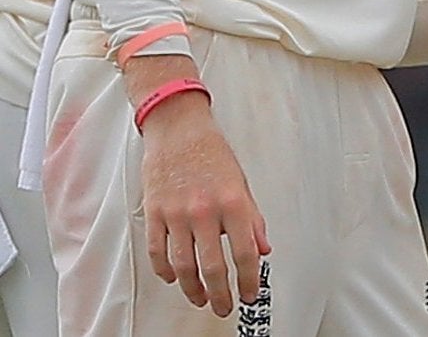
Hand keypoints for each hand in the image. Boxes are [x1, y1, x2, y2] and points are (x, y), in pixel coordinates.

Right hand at [126, 59, 269, 316]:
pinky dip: (166, 271)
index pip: (245, 253)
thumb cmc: (212, 152)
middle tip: (224, 308)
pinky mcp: (155, 213)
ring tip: (201, 298)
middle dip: (221, 294)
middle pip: (213, 267)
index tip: (250, 294)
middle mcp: (205, 211)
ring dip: (193, 289)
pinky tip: (174, 278)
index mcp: (233, 202)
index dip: (249, 280)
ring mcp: (177, 214)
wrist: (178, 129)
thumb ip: (252, 219)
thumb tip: (263, 248)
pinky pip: (158, 252)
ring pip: (183, 266)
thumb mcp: (242, 183)